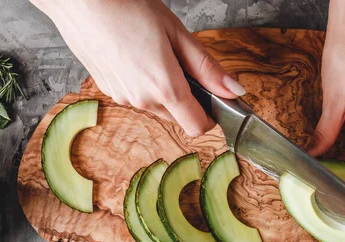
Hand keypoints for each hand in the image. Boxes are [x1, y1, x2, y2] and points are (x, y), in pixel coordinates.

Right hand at [31, 0, 244, 136]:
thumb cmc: (126, 6)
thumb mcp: (176, 32)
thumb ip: (207, 68)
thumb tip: (235, 92)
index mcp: (165, 87)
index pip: (197, 126)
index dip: (210, 117)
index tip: (212, 101)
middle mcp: (144, 101)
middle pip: (178, 117)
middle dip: (186, 99)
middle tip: (179, 63)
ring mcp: (124, 98)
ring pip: (156, 107)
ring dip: (162, 91)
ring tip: (152, 54)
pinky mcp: (109, 92)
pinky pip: (136, 97)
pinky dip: (141, 84)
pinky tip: (133, 56)